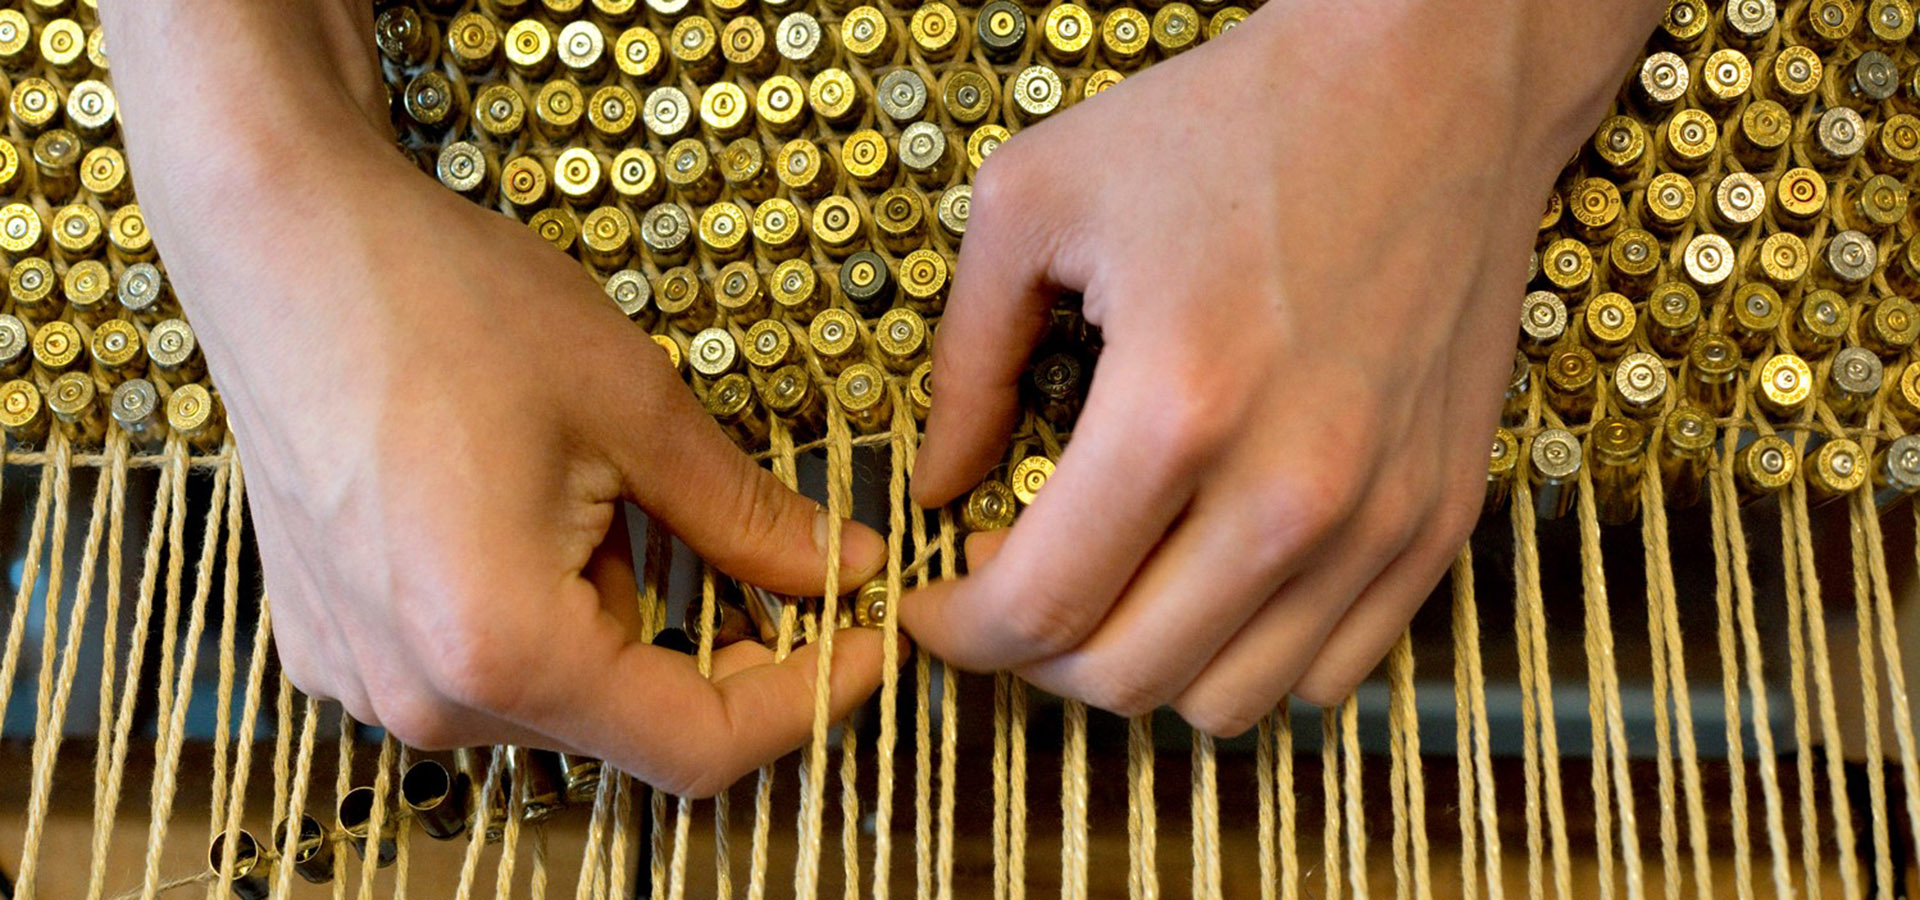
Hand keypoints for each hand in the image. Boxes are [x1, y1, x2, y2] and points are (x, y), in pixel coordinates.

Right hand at [106, 0, 888, 796]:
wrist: (284, 242)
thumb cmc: (447, 307)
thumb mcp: (636, 409)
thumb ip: (747, 519)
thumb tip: (842, 570)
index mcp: (502, 650)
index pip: (696, 744)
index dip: (804, 703)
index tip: (865, 648)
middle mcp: (421, 697)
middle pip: (626, 723)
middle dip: (721, 654)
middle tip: (788, 565)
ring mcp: (362, 678)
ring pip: (557, 695)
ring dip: (625, 623)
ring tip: (622, 503)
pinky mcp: (332, 644)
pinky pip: (478, 666)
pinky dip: (545, 613)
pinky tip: (543, 516)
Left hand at [905, 0, 1661, 733]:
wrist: (1433, 83)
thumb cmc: (1230, 123)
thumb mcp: (1039, 199)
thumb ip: (967, 361)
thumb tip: (938, 483)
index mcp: (1175, 407)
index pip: (1037, 611)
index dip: (959, 630)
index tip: (935, 601)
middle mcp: (1290, 489)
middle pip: (1126, 681)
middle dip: (1034, 660)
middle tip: (1009, 584)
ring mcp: (1379, 517)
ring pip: (1230, 702)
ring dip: (1144, 667)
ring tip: (1114, 582)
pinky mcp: (1441, 518)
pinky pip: (1333, 674)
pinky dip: (1253, 657)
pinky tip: (1211, 578)